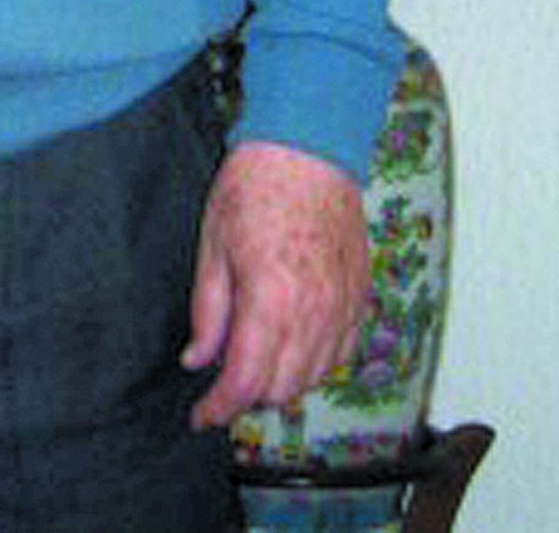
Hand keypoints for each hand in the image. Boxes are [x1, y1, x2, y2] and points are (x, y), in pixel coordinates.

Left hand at [182, 139, 369, 427]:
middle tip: (223, 381)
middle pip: (282, 389)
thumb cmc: (255, 184)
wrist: (308, 143)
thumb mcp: (213, 243)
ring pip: (315, 376)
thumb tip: (198, 359)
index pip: (246, 381)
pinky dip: (318, 363)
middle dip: (248, 396)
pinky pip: (343, 352)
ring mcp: (343, 305)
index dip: (220, 408)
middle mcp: (313, 312)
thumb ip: (207, 310)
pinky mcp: (360, 294)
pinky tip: (296, 347)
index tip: (203, 415)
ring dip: (284, 382)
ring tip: (257, 361)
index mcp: (270, 300)